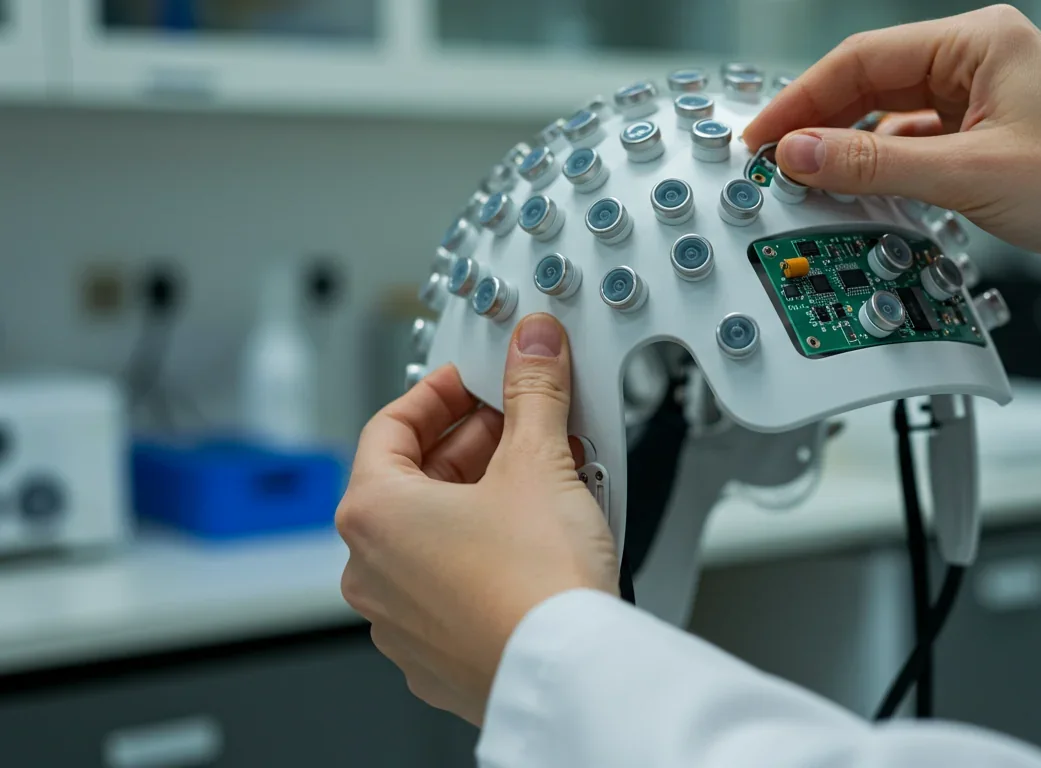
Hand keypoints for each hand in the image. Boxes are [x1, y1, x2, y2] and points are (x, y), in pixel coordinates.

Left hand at [337, 314, 617, 724]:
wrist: (568, 674)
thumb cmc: (535, 587)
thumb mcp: (538, 461)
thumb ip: (532, 391)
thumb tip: (532, 347)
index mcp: (373, 514)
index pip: (389, 425)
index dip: (437, 392)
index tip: (473, 381)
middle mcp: (371, 570)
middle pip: (414, 480)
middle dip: (475, 444)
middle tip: (524, 424)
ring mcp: (401, 620)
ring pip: (436, 535)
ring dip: (485, 498)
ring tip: (546, 480)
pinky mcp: (438, 654)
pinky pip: (455, 584)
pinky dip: (489, 553)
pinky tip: (539, 541)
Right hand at [742, 5, 1040, 343]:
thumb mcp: (970, 173)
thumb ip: (876, 164)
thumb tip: (800, 154)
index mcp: (980, 41)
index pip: (863, 59)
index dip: (803, 100)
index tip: (763, 136)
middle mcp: (979, 62)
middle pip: (872, 85)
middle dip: (822, 126)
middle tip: (775, 165)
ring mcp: (984, 102)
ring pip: (892, 120)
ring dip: (854, 153)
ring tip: (815, 186)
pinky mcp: (989, 141)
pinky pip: (917, 148)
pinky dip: (888, 172)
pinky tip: (867, 196)